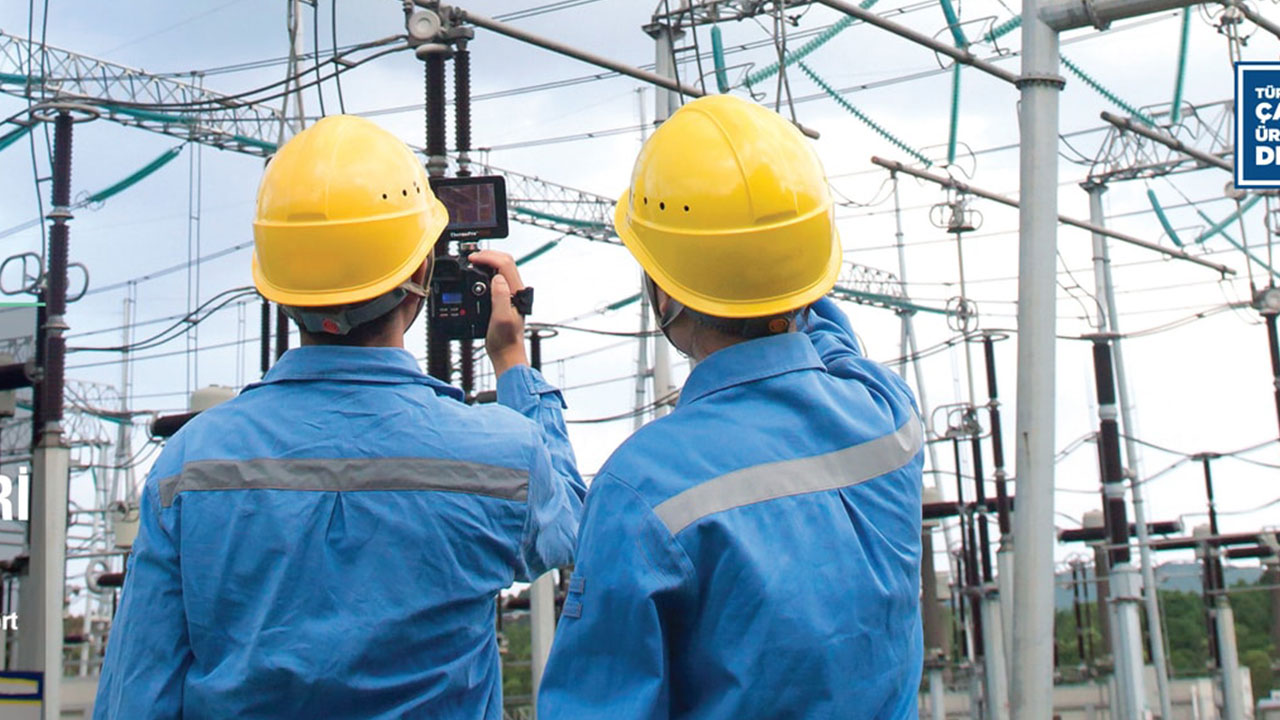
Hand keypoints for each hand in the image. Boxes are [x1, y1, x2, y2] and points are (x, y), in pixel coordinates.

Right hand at [468, 250, 528, 376]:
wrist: (506, 352)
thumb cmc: (505, 339)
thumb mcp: (501, 318)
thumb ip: (500, 297)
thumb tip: (497, 278)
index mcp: (516, 292)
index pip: (505, 263)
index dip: (488, 257)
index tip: (472, 259)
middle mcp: (515, 290)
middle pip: (505, 261)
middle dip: (488, 255)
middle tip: (471, 257)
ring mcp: (510, 294)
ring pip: (501, 269)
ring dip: (487, 262)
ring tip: (473, 262)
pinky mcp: (504, 299)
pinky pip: (496, 278)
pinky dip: (486, 272)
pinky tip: (477, 275)